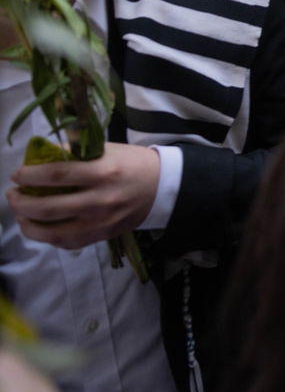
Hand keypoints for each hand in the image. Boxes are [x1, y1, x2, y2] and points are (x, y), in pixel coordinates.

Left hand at [7, 143, 159, 248]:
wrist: (162, 187)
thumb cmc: (133, 164)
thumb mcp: (108, 150)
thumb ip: (76, 153)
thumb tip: (42, 157)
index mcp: (103, 172)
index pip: (57, 175)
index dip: (30, 176)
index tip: (17, 175)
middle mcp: (100, 200)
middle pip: (48, 207)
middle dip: (21, 202)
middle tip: (13, 194)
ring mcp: (100, 222)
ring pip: (52, 231)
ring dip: (28, 223)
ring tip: (21, 213)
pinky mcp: (101, 236)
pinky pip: (65, 242)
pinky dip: (46, 236)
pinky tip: (39, 226)